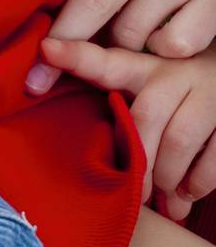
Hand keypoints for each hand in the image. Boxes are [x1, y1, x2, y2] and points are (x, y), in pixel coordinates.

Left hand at [36, 34, 215, 222]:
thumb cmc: (180, 91)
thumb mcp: (151, 82)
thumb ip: (120, 98)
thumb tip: (83, 129)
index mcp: (144, 65)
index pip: (106, 60)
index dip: (76, 54)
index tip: (47, 48)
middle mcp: (175, 72)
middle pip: (145, 116)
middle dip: (136, 162)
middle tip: (132, 195)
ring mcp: (207, 93)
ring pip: (178, 140)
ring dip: (167, 176)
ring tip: (163, 198)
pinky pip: (214, 156)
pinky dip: (198, 183)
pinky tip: (187, 194)